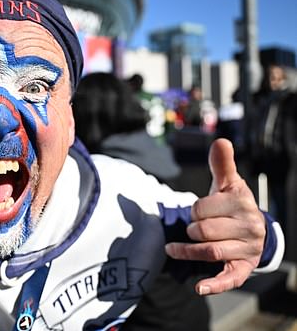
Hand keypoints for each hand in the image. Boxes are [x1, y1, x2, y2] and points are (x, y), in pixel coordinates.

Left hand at [165, 138, 265, 294]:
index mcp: (243, 203)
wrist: (253, 229)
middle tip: (194, 228)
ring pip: (208, 251)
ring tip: (175, 249)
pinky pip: (228, 278)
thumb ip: (221, 164)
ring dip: (187, 251)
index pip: (201, 208)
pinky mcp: (243, 269)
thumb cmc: (232, 204)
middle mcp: (249, 227)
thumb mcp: (228, 184)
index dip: (194, 210)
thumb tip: (220, 141)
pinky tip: (198, 287)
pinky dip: (213, 284)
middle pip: (202, 231)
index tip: (199, 210)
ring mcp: (247, 249)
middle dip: (192, 229)